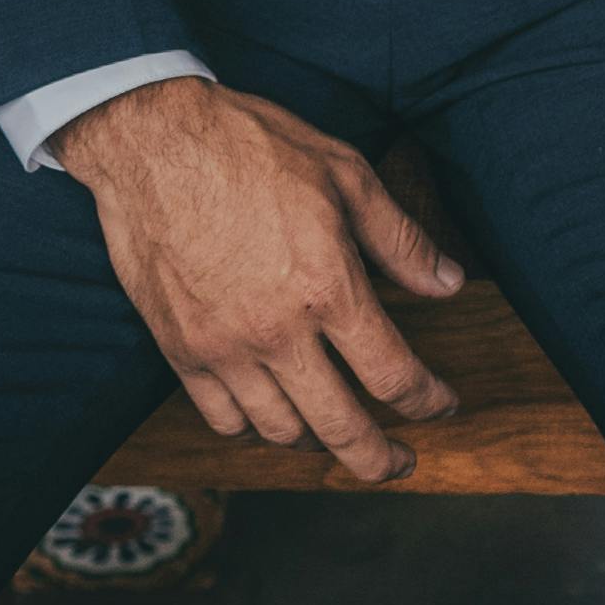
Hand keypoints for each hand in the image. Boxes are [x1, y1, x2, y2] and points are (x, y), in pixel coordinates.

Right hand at [60, 79, 469, 482]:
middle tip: (401, 463)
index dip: (429, 401)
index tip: (443, 405)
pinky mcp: (180, 351)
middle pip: (341, 428)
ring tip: (339, 435)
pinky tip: (274, 416)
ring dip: (319, 444)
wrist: (154, 140)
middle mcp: (277, 331)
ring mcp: (223, 348)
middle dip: (381, 458)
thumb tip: (450, 284)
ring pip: (281, 433)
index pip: (393, 375)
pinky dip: (255, 429)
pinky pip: (223, 419)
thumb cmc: (252, 146)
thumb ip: (401, 240)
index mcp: (327, 287)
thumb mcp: (345, 174)